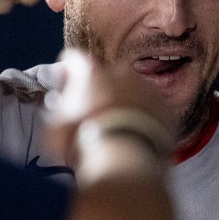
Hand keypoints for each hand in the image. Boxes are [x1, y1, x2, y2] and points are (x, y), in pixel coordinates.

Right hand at [42, 49, 173, 170]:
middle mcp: (119, 71)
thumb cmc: (84, 143)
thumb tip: (59, 109)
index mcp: (89, 71)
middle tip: (93, 113)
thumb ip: (56, 113)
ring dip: (124, 101)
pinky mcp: (164, 106)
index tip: (65, 82)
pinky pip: (151, 106)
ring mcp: (145, 87)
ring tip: (117, 126)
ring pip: (131, 89)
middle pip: (105, 74)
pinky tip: (136, 132)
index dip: (67, 71)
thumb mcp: (54, 130)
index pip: (73, 59)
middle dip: (99, 88)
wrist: (125, 160)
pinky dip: (145, 115)